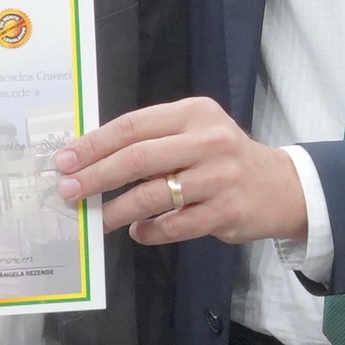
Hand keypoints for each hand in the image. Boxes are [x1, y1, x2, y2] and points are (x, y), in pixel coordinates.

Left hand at [53, 98, 309, 247]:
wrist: (280, 186)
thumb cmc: (224, 158)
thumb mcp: (196, 132)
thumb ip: (153, 140)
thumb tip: (92, 160)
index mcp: (194, 113)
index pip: (133, 126)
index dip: (94, 144)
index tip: (65, 160)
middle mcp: (208, 141)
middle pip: (138, 158)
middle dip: (96, 176)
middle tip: (68, 191)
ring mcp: (219, 177)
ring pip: (153, 195)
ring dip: (117, 210)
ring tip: (97, 218)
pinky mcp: (226, 211)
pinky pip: (175, 226)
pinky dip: (150, 231)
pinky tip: (138, 231)